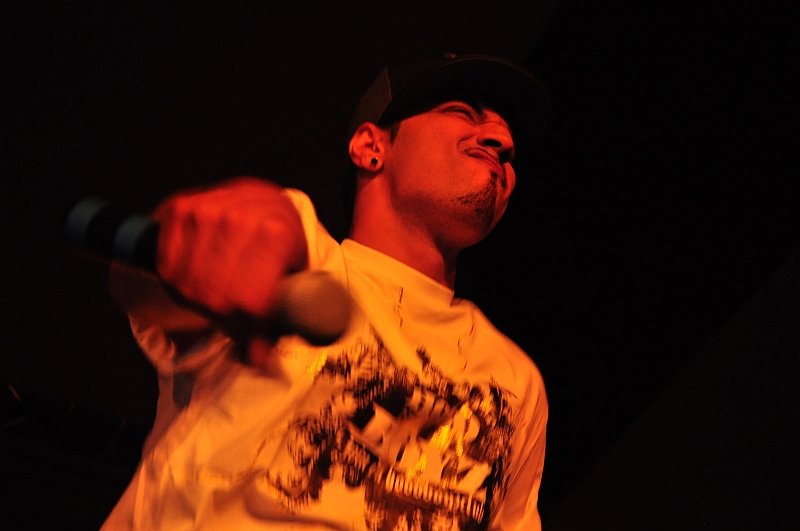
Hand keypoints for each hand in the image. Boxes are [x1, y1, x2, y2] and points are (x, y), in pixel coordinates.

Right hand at [151, 176, 308, 366]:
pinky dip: (179, 277)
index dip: (249, 325)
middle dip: (225, 315)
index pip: (252, 302)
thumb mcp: (294, 279)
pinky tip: (198, 273)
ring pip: (190, 283)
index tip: (252, 327)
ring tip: (219, 291)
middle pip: (217, 297)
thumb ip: (282, 320)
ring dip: (200, 298)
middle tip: (234, 311)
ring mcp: (207, 211)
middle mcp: (240, 218)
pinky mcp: (180, 209)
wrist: (263, 202)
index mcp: (277, 234)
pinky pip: (167, 264)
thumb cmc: (280, 246)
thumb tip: (256, 360)